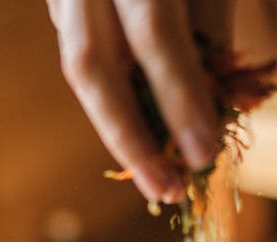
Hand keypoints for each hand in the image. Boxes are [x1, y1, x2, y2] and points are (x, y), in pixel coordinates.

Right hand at [46, 0, 227, 201]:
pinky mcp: (62, 3)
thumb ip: (210, 22)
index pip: (155, 33)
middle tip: (167, 189)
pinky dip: (116, 101)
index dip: (180, 97)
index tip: (203, 154)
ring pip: (79, 66)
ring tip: (156, 175)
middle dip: (131, 136)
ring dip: (118, 128)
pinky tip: (143, 136)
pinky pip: (84, 58)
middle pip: (92, 65)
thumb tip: (214, 102)